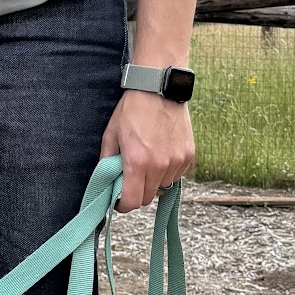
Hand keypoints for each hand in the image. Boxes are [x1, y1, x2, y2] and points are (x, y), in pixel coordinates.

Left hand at [100, 91, 193, 211]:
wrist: (159, 89)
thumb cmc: (132, 111)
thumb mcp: (111, 136)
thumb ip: (107, 163)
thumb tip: (106, 182)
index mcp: (137, 162)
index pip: (133, 202)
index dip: (123, 205)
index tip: (119, 201)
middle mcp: (159, 165)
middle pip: (148, 198)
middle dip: (137, 194)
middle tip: (131, 180)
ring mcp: (176, 161)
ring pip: (163, 187)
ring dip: (153, 182)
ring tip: (147, 163)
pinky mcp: (188, 155)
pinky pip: (176, 175)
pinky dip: (167, 172)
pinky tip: (160, 155)